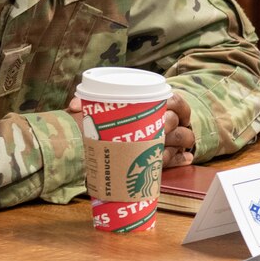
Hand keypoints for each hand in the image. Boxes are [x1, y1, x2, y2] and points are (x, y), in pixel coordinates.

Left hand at [70, 93, 196, 167]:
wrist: (120, 135)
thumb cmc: (111, 118)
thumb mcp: (101, 110)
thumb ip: (89, 105)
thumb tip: (74, 106)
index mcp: (159, 104)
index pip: (175, 101)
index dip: (172, 104)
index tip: (162, 109)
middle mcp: (170, 119)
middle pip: (176, 121)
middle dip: (168, 127)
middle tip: (154, 134)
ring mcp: (172, 138)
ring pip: (183, 138)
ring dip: (174, 145)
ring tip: (160, 152)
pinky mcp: (169, 155)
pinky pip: (180, 156)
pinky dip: (183, 158)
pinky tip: (186, 159)